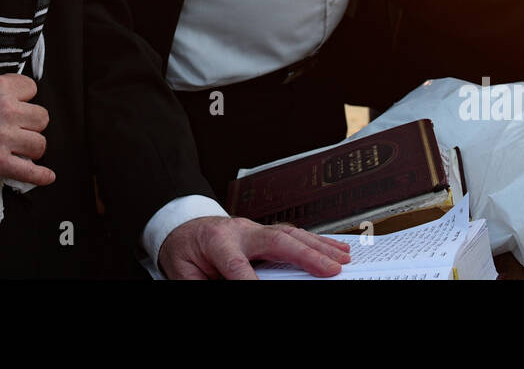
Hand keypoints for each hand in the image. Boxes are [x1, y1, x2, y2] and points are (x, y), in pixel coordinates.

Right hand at [0, 74, 54, 185]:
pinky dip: (40, 176)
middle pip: (41, 118)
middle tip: (16, 127)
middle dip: (30, 123)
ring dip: (31, 146)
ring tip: (19, 147)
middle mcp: (6, 111)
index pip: (32, 89)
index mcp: (0, 88)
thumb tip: (8, 95)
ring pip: (39, 143)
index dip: (24, 98)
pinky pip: (28, 171)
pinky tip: (47, 176)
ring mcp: (2, 138)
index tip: (15, 104)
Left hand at [158, 217, 350, 279]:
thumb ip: (204, 285)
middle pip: (276, 240)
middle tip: (332, 270)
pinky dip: (315, 242)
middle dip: (306, 255)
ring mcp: (252, 228)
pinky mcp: (262, 231)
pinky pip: (292, 235)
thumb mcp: (184, 274)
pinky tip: (333, 248)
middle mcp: (239, 230)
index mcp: (216, 242)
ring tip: (342, 259)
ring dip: (319, 246)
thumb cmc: (184, 253)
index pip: (238, 266)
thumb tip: (230, 287)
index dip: (251, 283)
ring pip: (290, 234)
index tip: (263, 294)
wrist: (181, 227)